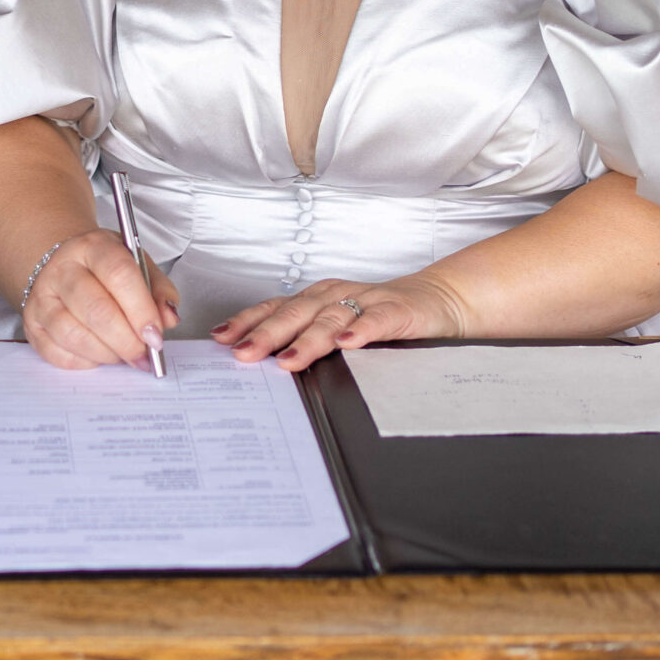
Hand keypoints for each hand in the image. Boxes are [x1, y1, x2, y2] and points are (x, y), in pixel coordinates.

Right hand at [21, 230, 180, 370]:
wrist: (64, 268)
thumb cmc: (105, 270)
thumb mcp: (137, 266)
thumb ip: (159, 290)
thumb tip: (168, 318)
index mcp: (92, 247)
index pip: (119, 274)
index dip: (141, 309)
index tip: (156, 335)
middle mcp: (62, 269)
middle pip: (95, 309)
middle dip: (126, 340)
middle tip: (144, 354)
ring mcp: (42, 297)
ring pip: (73, 334)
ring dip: (106, 353)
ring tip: (123, 354)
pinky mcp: (32, 324)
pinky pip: (57, 353)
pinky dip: (85, 361)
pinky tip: (100, 354)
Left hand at [213, 274, 466, 371]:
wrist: (438, 300)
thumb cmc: (381, 317)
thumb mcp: (337, 325)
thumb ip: (304, 338)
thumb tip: (258, 363)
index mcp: (318, 298)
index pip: (276, 308)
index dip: (248, 322)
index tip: (221, 338)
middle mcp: (337, 295)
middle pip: (296, 313)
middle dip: (267, 333)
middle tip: (243, 353)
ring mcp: (368, 301)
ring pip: (332, 317)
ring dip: (308, 339)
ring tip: (289, 360)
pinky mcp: (399, 311)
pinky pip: (378, 320)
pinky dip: (362, 330)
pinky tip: (348, 343)